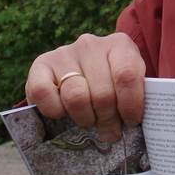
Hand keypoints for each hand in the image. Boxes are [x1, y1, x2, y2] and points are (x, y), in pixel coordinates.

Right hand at [25, 33, 145, 143]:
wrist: (78, 76)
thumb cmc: (111, 86)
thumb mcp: (129, 86)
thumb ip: (134, 99)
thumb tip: (130, 126)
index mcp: (119, 45)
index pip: (127, 76)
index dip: (130, 105)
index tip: (130, 122)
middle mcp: (90, 44)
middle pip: (102, 94)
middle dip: (107, 120)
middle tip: (109, 131)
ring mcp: (64, 53)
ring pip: (76, 97)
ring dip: (84, 118)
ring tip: (89, 121)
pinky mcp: (40, 64)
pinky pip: (44, 93)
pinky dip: (55, 111)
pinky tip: (64, 113)